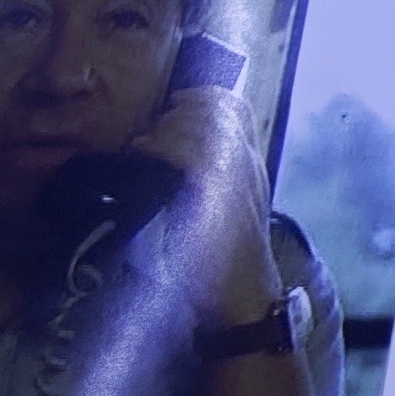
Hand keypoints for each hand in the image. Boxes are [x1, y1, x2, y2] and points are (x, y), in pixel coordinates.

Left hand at [127, 77, 283, 326]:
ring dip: (166, 126)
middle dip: (178, 110)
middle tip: (152, 134)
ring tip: (144, 146)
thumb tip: (167, 167)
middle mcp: (247, 162)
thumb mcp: (224, 214)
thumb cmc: (224, 264)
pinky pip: (186, 149)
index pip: (236, 106)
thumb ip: (208, 186)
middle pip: (217, 106)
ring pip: (200, 121)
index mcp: (250, 165)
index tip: (175, 104)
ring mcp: (234, 174)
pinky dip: (161, 145)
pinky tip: (144, 154)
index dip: (204, 97)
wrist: (242, 299)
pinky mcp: (214, 192)